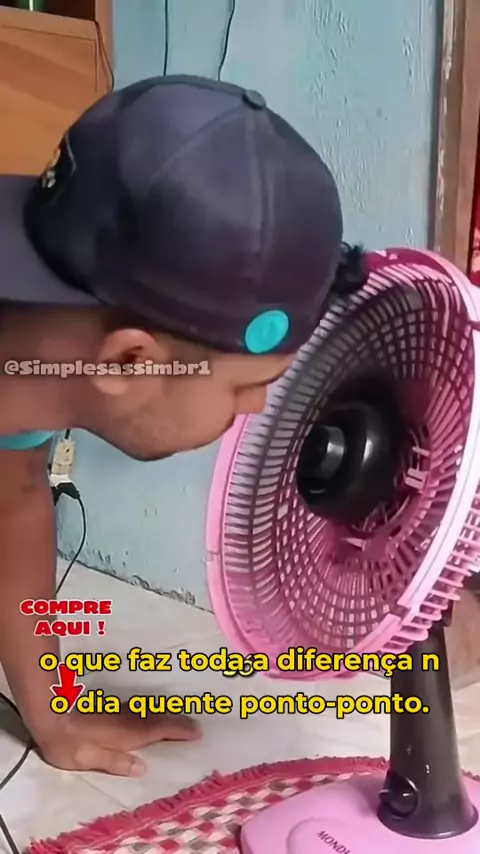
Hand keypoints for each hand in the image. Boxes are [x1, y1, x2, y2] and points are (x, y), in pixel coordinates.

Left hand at [36, 704, 200, 775]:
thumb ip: (115, 762)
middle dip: (179, 721)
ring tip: (182, 719)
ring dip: (168, 714)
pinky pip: (141, 710)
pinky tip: (152, 714)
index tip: (197, 731)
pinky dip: (153, 712)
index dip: (179, 730)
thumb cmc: (70, 742)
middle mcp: (129, 720)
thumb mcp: (89, 759)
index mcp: (127, 734)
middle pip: (160, 719)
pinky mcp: (113, 708)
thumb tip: (142, 768)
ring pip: (151, 712)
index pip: (159, 731)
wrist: (52, 712)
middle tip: (197, 724)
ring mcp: (121, 711)